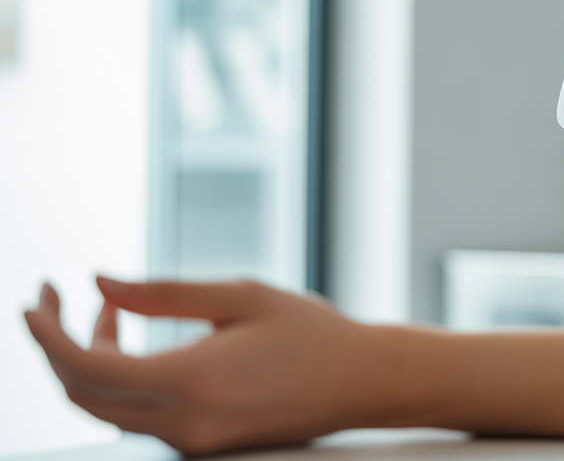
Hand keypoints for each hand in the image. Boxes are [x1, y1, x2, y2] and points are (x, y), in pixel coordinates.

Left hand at [24, 278, 403, 453]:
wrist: (364, 382)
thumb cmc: (313, 334)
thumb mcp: (242, 297)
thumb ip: (164, 293)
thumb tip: (99, 282)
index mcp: (194, 383)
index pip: (88, 367)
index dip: (48, 333)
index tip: (37, 296)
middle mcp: (185, 425)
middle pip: (84, 394)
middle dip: (58, 345)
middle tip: (56, 297)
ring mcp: (192, 443)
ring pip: (107, 408)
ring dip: (92, 359)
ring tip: (112, 310)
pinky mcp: (201, 445)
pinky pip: (137, 416)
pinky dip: (122, 377)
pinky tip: (140, 340)